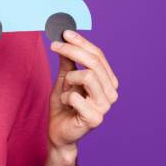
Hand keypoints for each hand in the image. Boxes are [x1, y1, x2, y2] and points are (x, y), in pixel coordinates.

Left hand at [47, 29, 119, 148]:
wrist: (59, 132)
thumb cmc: (64, 106)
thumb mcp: (65, 78)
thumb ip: (69, 61)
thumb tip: (66, 39)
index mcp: (108, 81)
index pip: (98, 55)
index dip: (81, 42)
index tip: (64, 33)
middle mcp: (111, 92)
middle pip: (94, 62)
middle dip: (72, 50)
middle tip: (54, 46)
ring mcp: (105, 106)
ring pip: (88, 76)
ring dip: (69, 79)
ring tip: (65, 88)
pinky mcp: (95, 118)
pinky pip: (76, 96)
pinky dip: (65, 96)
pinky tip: (66, 104)